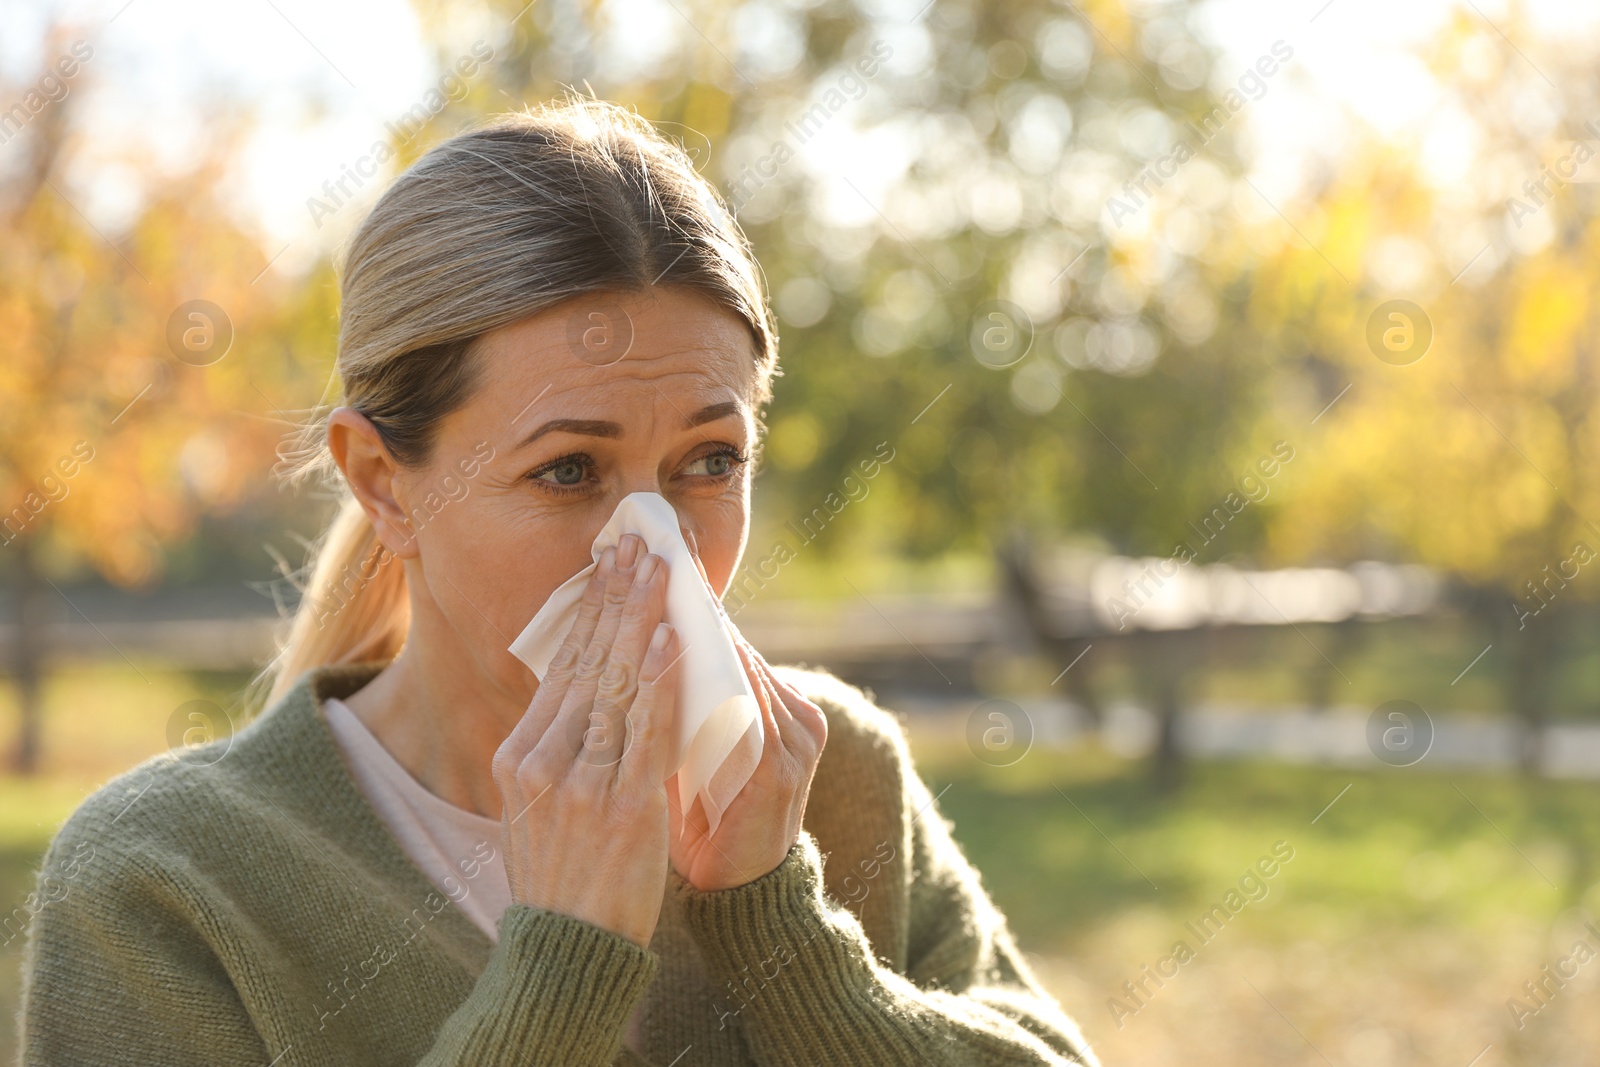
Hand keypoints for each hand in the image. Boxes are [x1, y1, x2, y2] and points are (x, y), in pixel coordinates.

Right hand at [491, 533, 681, 946]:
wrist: (566, 949)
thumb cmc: (563, 877)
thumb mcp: (536, 806)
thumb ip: (555, 752)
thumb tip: (583, 696)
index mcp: (521, 756)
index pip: (561, 667)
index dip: (589, 611)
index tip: (609, 566)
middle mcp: (543, 760)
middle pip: (585, 661)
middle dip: (614, 597)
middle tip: (638, 544)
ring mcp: (580, 781)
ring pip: (615, 683)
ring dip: (640, 619)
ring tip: (661, 570)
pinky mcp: (621, 805)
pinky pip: (643, 730)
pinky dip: (658, 681)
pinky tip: (671, 639)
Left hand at [667, 540, 827, 891]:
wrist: (740, 896)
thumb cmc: (705, 821)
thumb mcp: (691, 752)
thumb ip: (675, 706)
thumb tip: (622, 651)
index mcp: (775, 706)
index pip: (725, 642)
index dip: (680, 602)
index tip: (639, 560)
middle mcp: (793, 716)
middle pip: (734, 645)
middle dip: (683, 600)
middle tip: (643, 552)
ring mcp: (792, 741)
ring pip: (739, 669)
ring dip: (695, 628)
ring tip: (653, 588)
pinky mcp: (780, 771)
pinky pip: (742, 713)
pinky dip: (708, 681)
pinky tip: (675, 651)